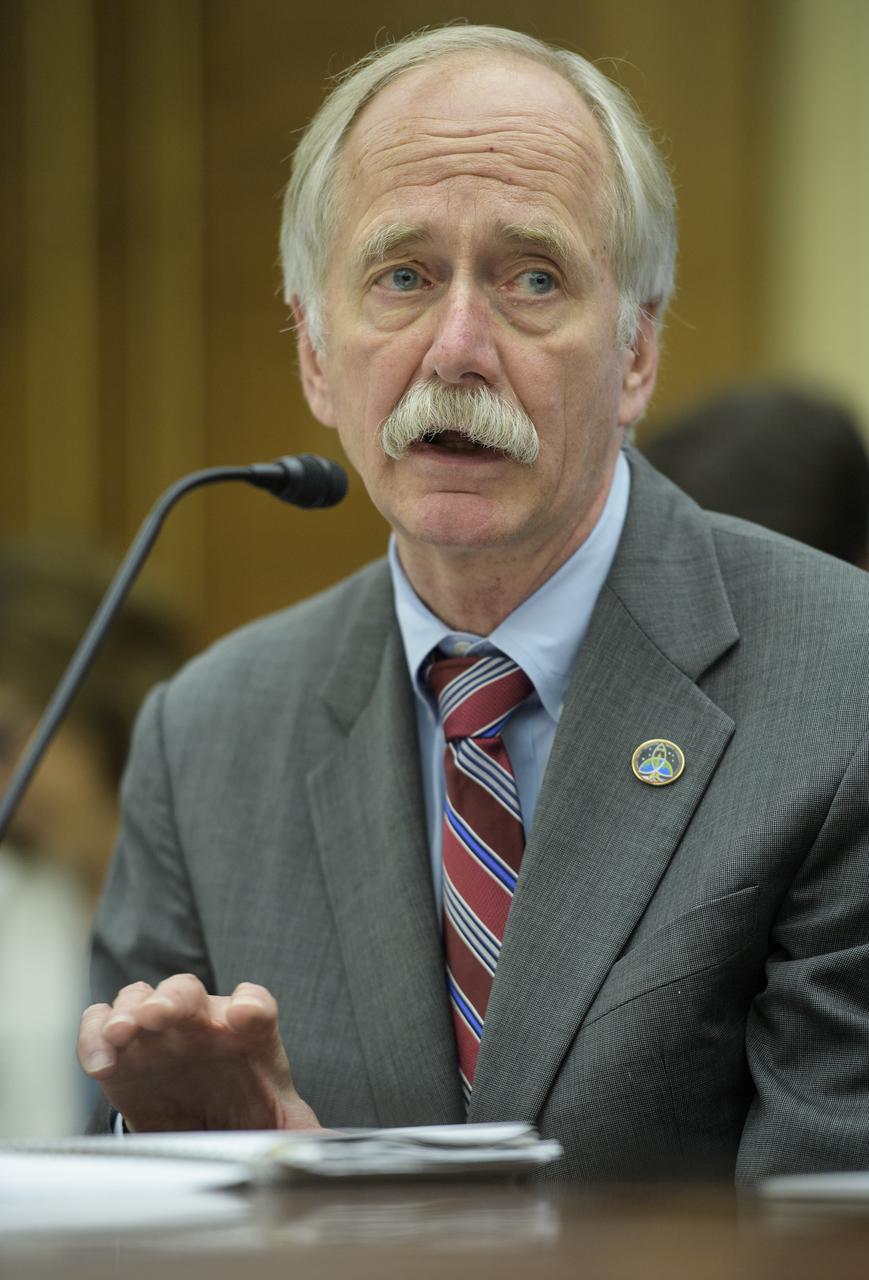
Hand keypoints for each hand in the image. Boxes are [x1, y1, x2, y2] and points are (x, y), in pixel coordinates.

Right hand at [78, 974, 320, 1132]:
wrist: (203, 1124)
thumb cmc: (245, 1109)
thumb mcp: (277, 1121)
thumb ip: (300, 1130)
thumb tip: (329, 1149)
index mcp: (248, 1033)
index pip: (255, 1004)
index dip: (251, 1005)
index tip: (246, 1016)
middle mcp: (201, 1020)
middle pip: (188, 992)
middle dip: (175, 999)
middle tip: (162, 1014)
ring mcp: (158, 1030)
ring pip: (140, 997)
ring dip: (131, 1009)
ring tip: (127, 1031)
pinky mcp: (120, 1050)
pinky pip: (100, 1024)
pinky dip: (95, 1034)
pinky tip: (100, 1060)